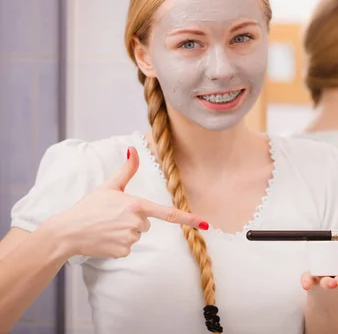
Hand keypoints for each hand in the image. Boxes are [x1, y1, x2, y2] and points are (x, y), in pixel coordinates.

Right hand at [44, 147, 207, 259]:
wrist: (68, 231)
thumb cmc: (89, 207)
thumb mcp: (109, 186)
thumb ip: (126, 170)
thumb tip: (133, 149)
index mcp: (136, 205)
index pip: (168, 213)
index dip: (189, 219)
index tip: (205, 224)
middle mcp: (136, 223)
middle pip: (146, 223)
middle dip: (133, 220)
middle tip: (112, 217)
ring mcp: (130, 239)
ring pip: (137, 235)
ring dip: (125, 232)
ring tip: (106, 227)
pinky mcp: (123, 252)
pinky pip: (128, 248)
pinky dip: (118, 244)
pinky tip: (105, 239)